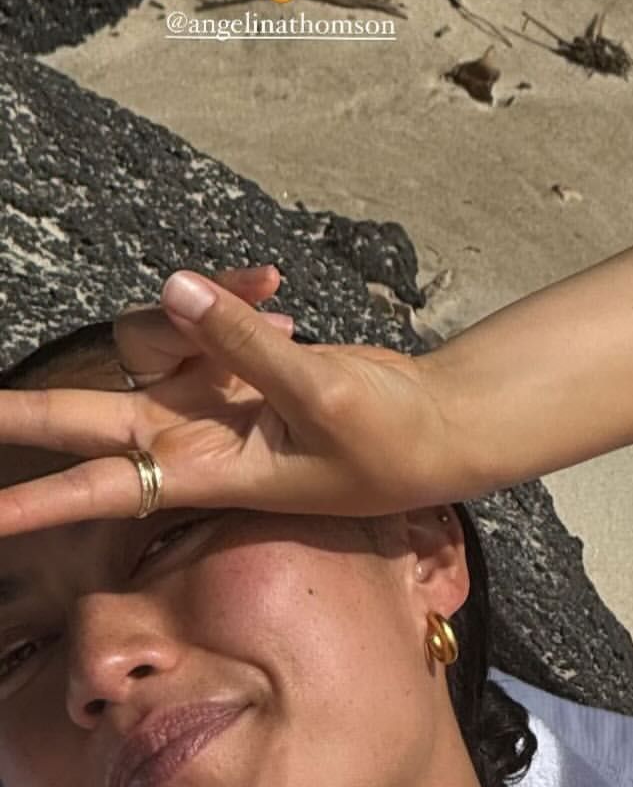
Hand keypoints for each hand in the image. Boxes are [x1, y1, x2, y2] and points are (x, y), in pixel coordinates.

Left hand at [0, 267, 461, 536]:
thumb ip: (241, 343)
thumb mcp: (319, 392)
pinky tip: (272, 284)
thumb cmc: (386, 438)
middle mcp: (191, 436)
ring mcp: (211, 399)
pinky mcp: (238, 365)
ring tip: (265, 293)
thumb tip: (176, 287)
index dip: (32, 502)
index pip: (98, 486)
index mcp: (202, 468)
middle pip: (86, 418)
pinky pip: (207, 317)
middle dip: (19, 414)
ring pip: (153, 345)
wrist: (438, 424)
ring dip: (186, 313)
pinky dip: (233, 294)